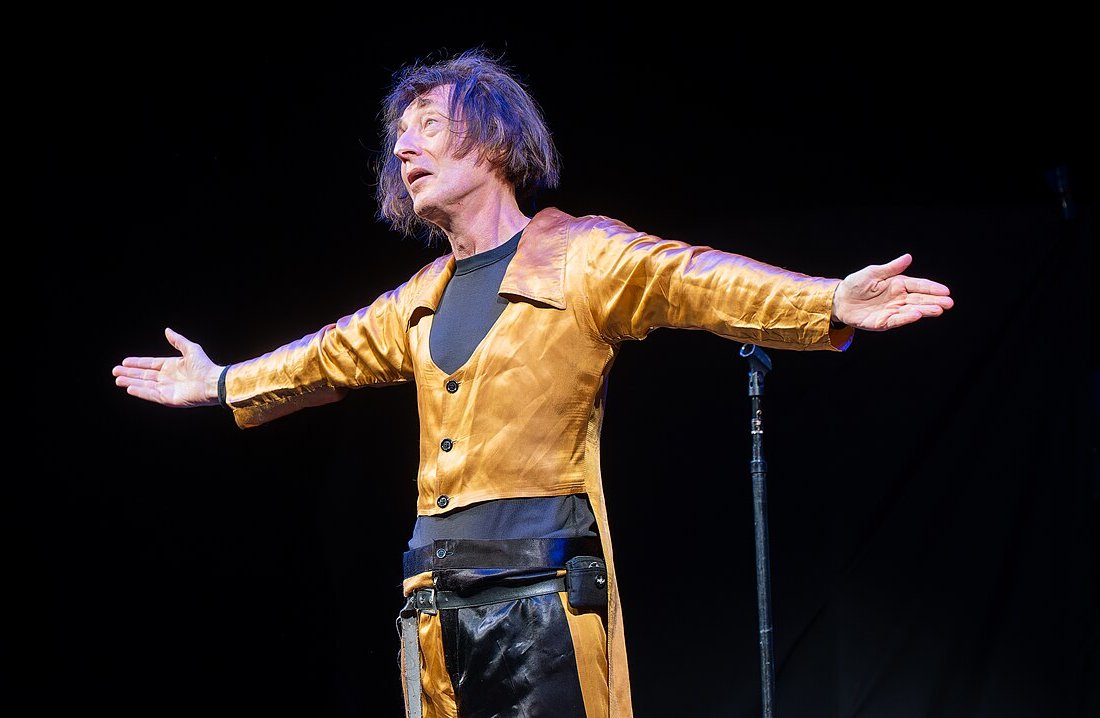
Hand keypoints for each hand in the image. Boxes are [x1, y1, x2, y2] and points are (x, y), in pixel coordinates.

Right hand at [112, 327, 222, 406]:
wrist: (212, 382)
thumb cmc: (205, 366)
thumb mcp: (190, 349)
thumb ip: (177, 340)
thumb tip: (167, 330)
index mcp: (172, 366)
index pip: (150, 364)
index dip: (137, 363)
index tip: (124, 361)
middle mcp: (167, 378)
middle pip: (144, 375)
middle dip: (129, 373)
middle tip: (115, 371)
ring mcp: (167, 389)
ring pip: (144, 385)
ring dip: (131, 382)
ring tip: (118, 379)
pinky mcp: (168, 398)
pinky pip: (151, 394)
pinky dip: (140, 391)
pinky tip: (129, 388)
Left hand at [832, 254, 952, 330]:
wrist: (839, 300)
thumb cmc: (856, 284)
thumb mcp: (872, 273)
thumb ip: (891, 268)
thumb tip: (908, 257)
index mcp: (897, 284)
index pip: (918, 285)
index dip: (932, 288)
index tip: (946, 291)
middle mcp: (897, 298)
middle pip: (919, 299)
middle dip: (934, 301)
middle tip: (949, 303)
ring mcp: (891, 311)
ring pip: (911, 310)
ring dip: (925, 310)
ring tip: (938, 310)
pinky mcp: (882, 322)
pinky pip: (896, 320)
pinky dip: (906, 318)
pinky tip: (917, 315)